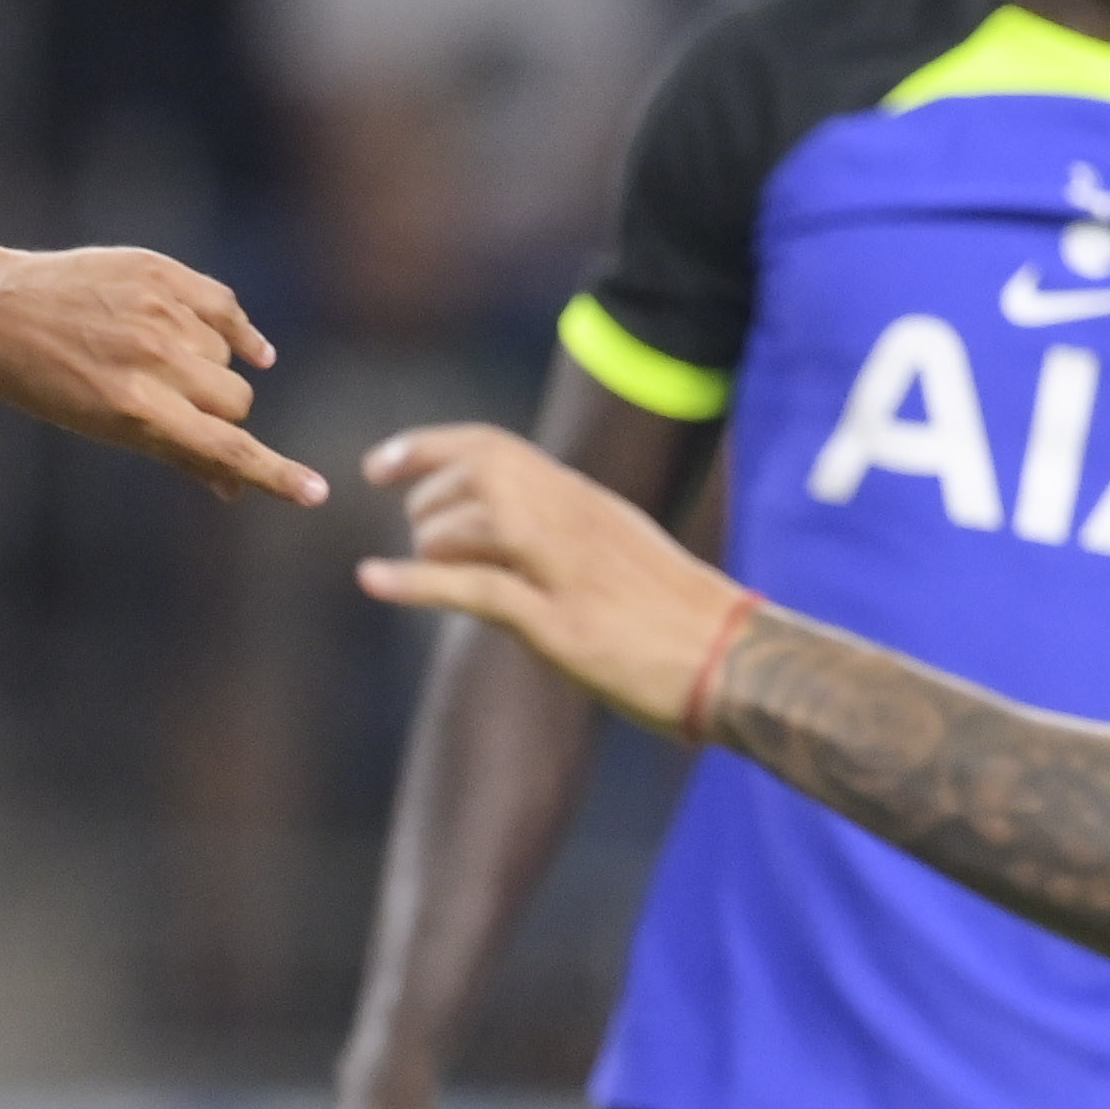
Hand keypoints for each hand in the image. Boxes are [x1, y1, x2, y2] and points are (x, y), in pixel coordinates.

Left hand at [0, 244, 328, 506]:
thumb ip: (178, 453)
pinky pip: (225, 307)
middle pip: (235, 403)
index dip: (274, 475)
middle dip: (221, 414)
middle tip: (180, 407)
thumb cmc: (49, 386)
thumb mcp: (105, 430)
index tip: (316, 494)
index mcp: (136, 411)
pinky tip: (244, 347)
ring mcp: (158, 310)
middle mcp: (152, 360)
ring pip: (230, 357)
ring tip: (160, 360)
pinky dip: (235, 329)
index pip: (225, 449)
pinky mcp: (159, 271)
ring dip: (211, 366)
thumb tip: (235, 489)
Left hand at [360, 424, 748, 724]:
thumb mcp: (618, 558)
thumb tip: (501, 549)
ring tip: (414, 565)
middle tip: (411, 532)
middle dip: (425, 492)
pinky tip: (374, 581)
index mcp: (586, 503)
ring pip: (478, 515)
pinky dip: (417, 582)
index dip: (430, 446)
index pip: (497, 447)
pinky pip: (477, 589)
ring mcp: (569, 571)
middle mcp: (575, 523)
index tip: (381, 463)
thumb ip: (561, 542)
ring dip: (429, 537)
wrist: (735, 662)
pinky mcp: (563, 624)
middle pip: (480, 470)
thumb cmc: (679, 620)